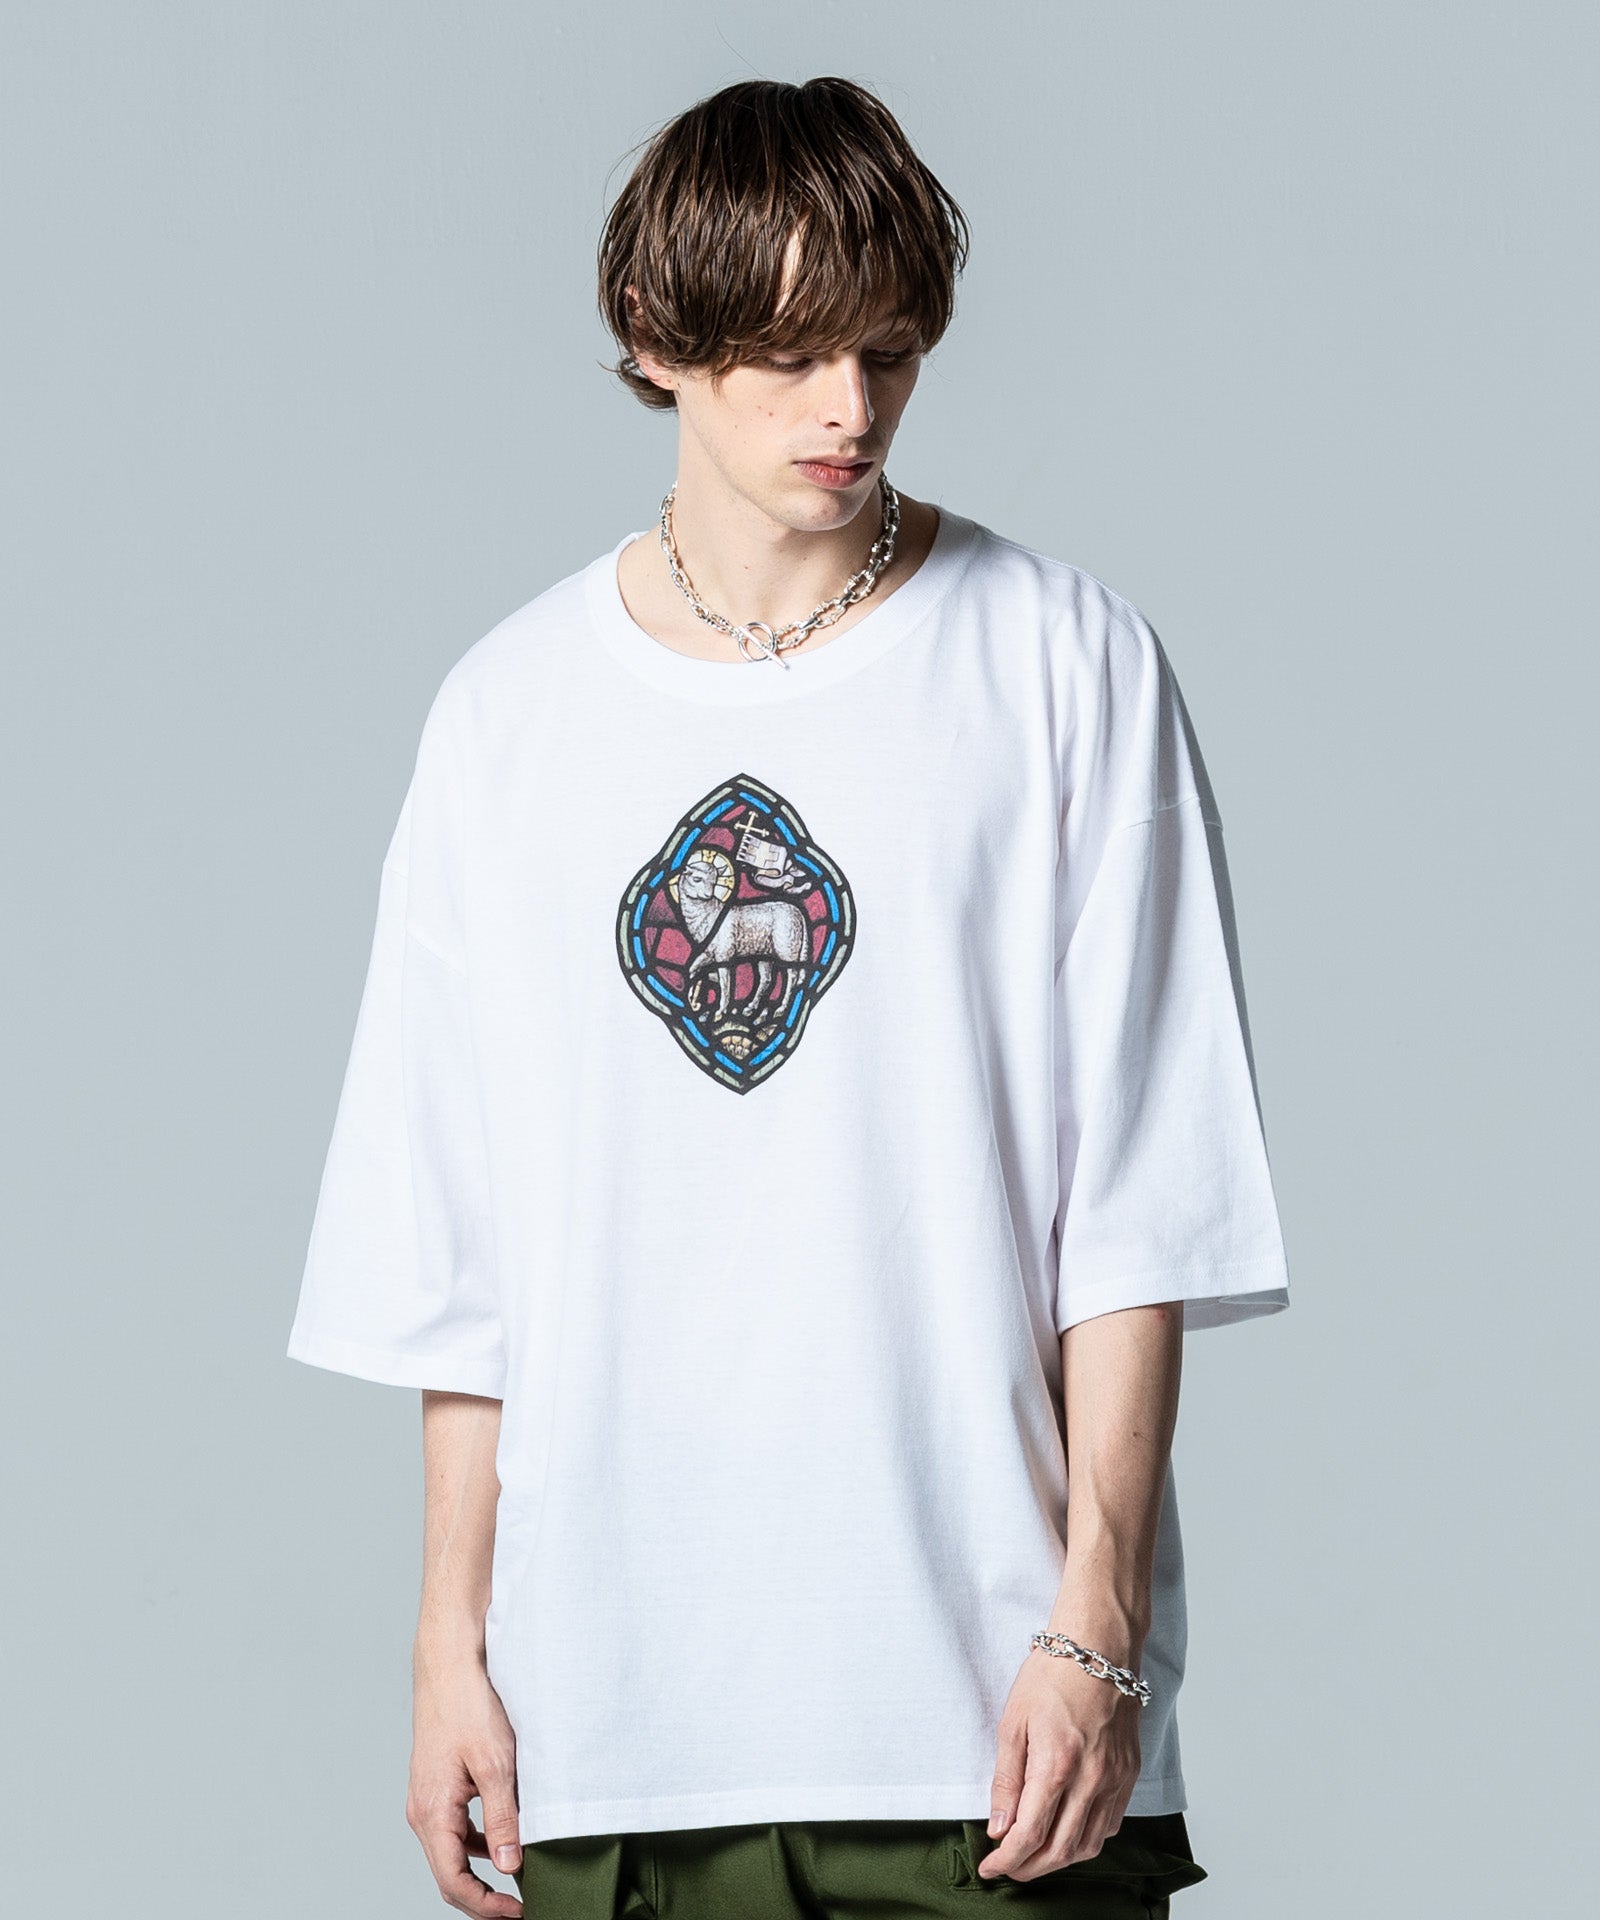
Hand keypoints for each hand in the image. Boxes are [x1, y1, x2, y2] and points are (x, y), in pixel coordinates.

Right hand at [406, 1643, 524, 1916]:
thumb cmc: (468, 1705)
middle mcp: (423, 1812)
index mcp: (432, 1813)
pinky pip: (456, 1828)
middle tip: (522, 1905)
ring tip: (521, 1875)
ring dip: (484, 1868)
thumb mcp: (496, 1764)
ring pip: (454, 1852)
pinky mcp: (439, 1785)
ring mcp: (429, 1799)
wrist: (449, 1662)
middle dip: (484, 1896)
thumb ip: (503, 1818)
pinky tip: (506, 1835)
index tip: (519, 1912)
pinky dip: (479, 1841)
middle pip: (450, 1874)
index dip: (485, 1906)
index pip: (453, 1883)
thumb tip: (511, 1866)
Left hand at [979, 1647, 1141, 1881]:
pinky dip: (1087, 1840)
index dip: (1007, 1860)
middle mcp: (1091, 1780)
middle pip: (1060, 1850)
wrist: (1098, 1647)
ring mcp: (1115, 1779)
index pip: (1030, 1835)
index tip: (990, 1868)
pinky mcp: (1129, 1774)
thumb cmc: (1052, 1676)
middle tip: (1007, 1867)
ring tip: (1034, 1857)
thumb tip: (999, 1826)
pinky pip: (1111, 1825)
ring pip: (1089, 1845)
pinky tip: (1069, 1834)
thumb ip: (1006, 1780)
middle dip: (1029, 1868)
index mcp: (1057, 1766)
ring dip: (1059, 1861)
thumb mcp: (1013, 1722)